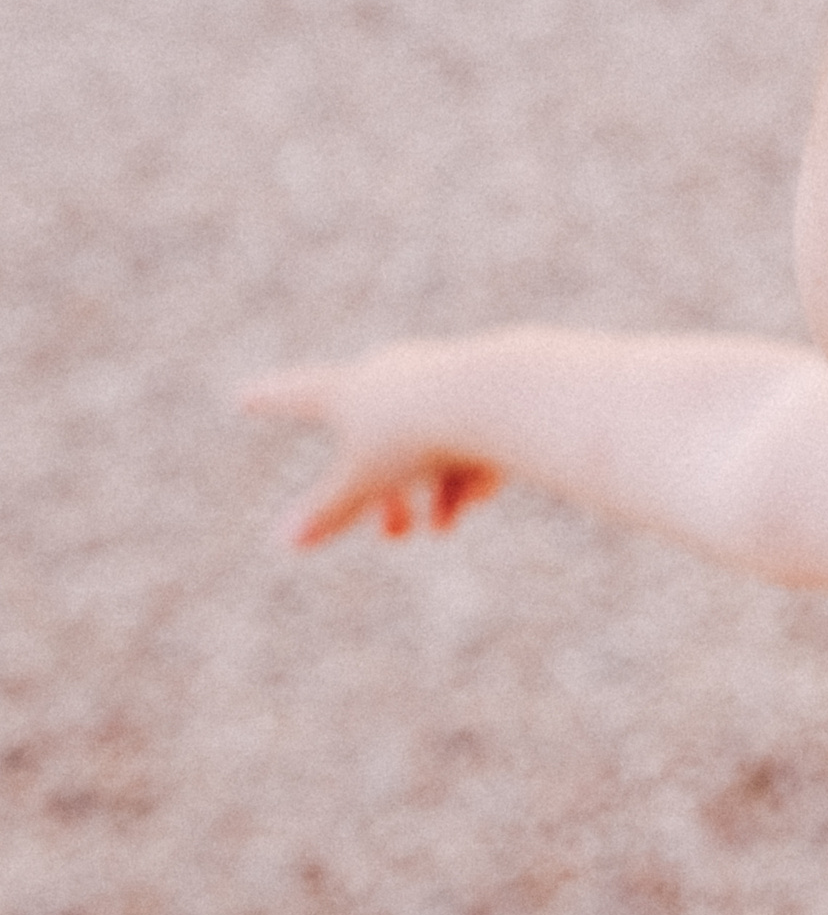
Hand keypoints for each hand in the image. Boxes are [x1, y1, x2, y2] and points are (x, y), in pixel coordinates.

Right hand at [241, 340, 506, 546]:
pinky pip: (470, 435)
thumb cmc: (419, 435)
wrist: (499, 395)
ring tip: (440, 530)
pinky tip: (479, 495)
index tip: (242, 396)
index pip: (296, 395)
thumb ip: (327, 511)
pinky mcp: (486, 388)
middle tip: (393, 536)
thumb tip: (283, 542)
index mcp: (349, 388)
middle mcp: (393, 373)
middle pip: (374, 437)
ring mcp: (441, 376)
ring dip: (432, 489)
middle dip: (383, 491)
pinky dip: (468, 469)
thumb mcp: (366, 482)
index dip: (269, 401)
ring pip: (428, 442)